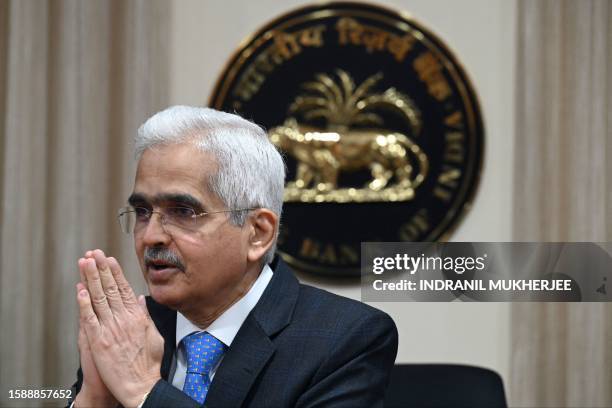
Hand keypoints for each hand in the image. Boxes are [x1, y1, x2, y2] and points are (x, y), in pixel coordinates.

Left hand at [77, 250, 163, 407]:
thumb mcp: (154, 336)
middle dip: (101, 269)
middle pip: (110, 288)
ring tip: (85, 263)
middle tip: (94, 253)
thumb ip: (145, 316)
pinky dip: (83, 303)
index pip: (124, 289)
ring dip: (91, 278)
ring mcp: (111, 329)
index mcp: (137, 317)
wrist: (141, 386)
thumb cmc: (149, 365)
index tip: (109, 259)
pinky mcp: (99, 341)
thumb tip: (140, 301)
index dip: (115, 272)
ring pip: (98, 298)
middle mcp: (124, 319)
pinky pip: (89, 318)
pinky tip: (79, 289)